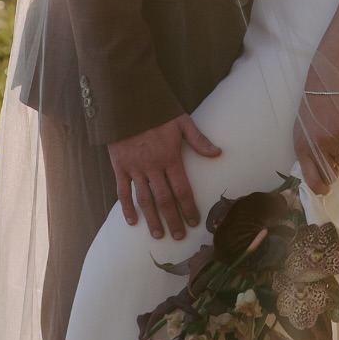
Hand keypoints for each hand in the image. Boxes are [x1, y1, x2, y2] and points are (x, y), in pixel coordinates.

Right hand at [108, 115, 220, 240]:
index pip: (182, 189)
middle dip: (173, 220)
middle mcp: (153, 166)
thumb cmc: (157, 112)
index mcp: (170, 157)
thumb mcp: (182, 122)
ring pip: (145, 200)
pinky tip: (132, 221)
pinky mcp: (120, 167)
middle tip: (178, 236)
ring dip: (152, 219)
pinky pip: (123, 191)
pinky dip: (127, 207)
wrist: (126, 103)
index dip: (188, 207)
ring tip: (158, 234)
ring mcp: (135, 168)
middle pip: (165, 200)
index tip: (194, 221)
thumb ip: (199, 140)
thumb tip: (218, 153)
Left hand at [294, 62, 338, 196]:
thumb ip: (308, 152)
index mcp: (301, 148)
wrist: (324, 86)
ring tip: (337, 139)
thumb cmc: (312, 111)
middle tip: (334, 163)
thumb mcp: (302, 133)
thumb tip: (319, 173)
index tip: (326, 190)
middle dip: (334, 173)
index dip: (320, 188)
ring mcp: (331, 141)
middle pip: (330, 175)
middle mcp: (315, 147)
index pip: (310, 179)